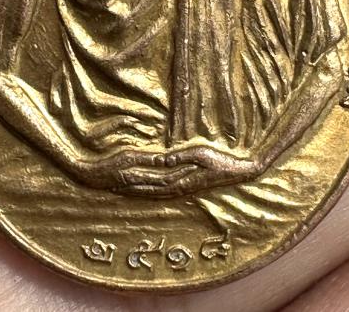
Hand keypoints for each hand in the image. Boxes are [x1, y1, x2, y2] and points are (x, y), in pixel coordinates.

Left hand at [114, 145, 261, 196]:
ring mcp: (182, 190)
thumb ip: (180, 158)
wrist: (237, 171)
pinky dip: (150, 193)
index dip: (134, 181)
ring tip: (121, 191)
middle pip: (149, 190)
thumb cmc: (220, 161)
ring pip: (154, 194)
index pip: (151, 182)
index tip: (118, 179)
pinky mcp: (186, 188)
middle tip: (111, 187)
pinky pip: (164, 193)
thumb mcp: (200, 155)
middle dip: (130, 189)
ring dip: (138, 192)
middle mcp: (178, 189)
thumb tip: (161, 161)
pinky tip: (144, 193)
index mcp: (180, 180)